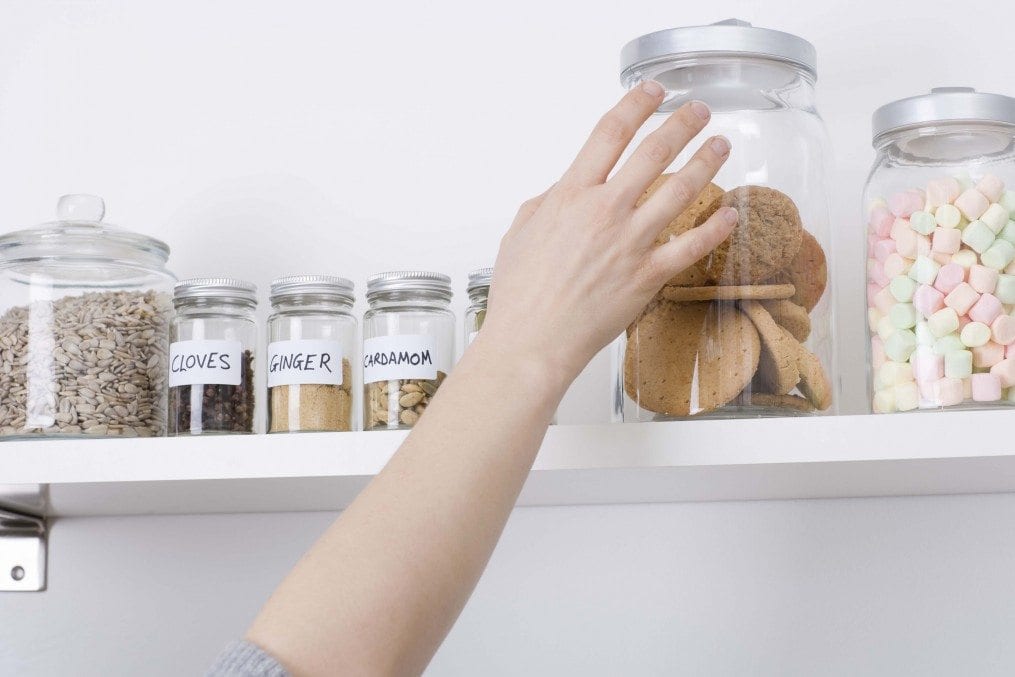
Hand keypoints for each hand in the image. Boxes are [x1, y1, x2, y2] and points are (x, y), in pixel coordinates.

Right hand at [481, 80, 737, 385]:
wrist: (533, 341)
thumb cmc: (521, 295)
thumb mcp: (519, 233)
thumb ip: (547, 203)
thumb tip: (564, 190)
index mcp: (570, 196)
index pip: (609, 134)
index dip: (635, 105)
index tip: (651, 92)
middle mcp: (605, 211)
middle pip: (654, 151)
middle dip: (682, 123)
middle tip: (699, 111)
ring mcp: (631, 242)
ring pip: (681, 190)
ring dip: (706, 162)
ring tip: (721, 146)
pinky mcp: (649, 276)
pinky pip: (692, 245)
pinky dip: (717, 227)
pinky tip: (731, 214)